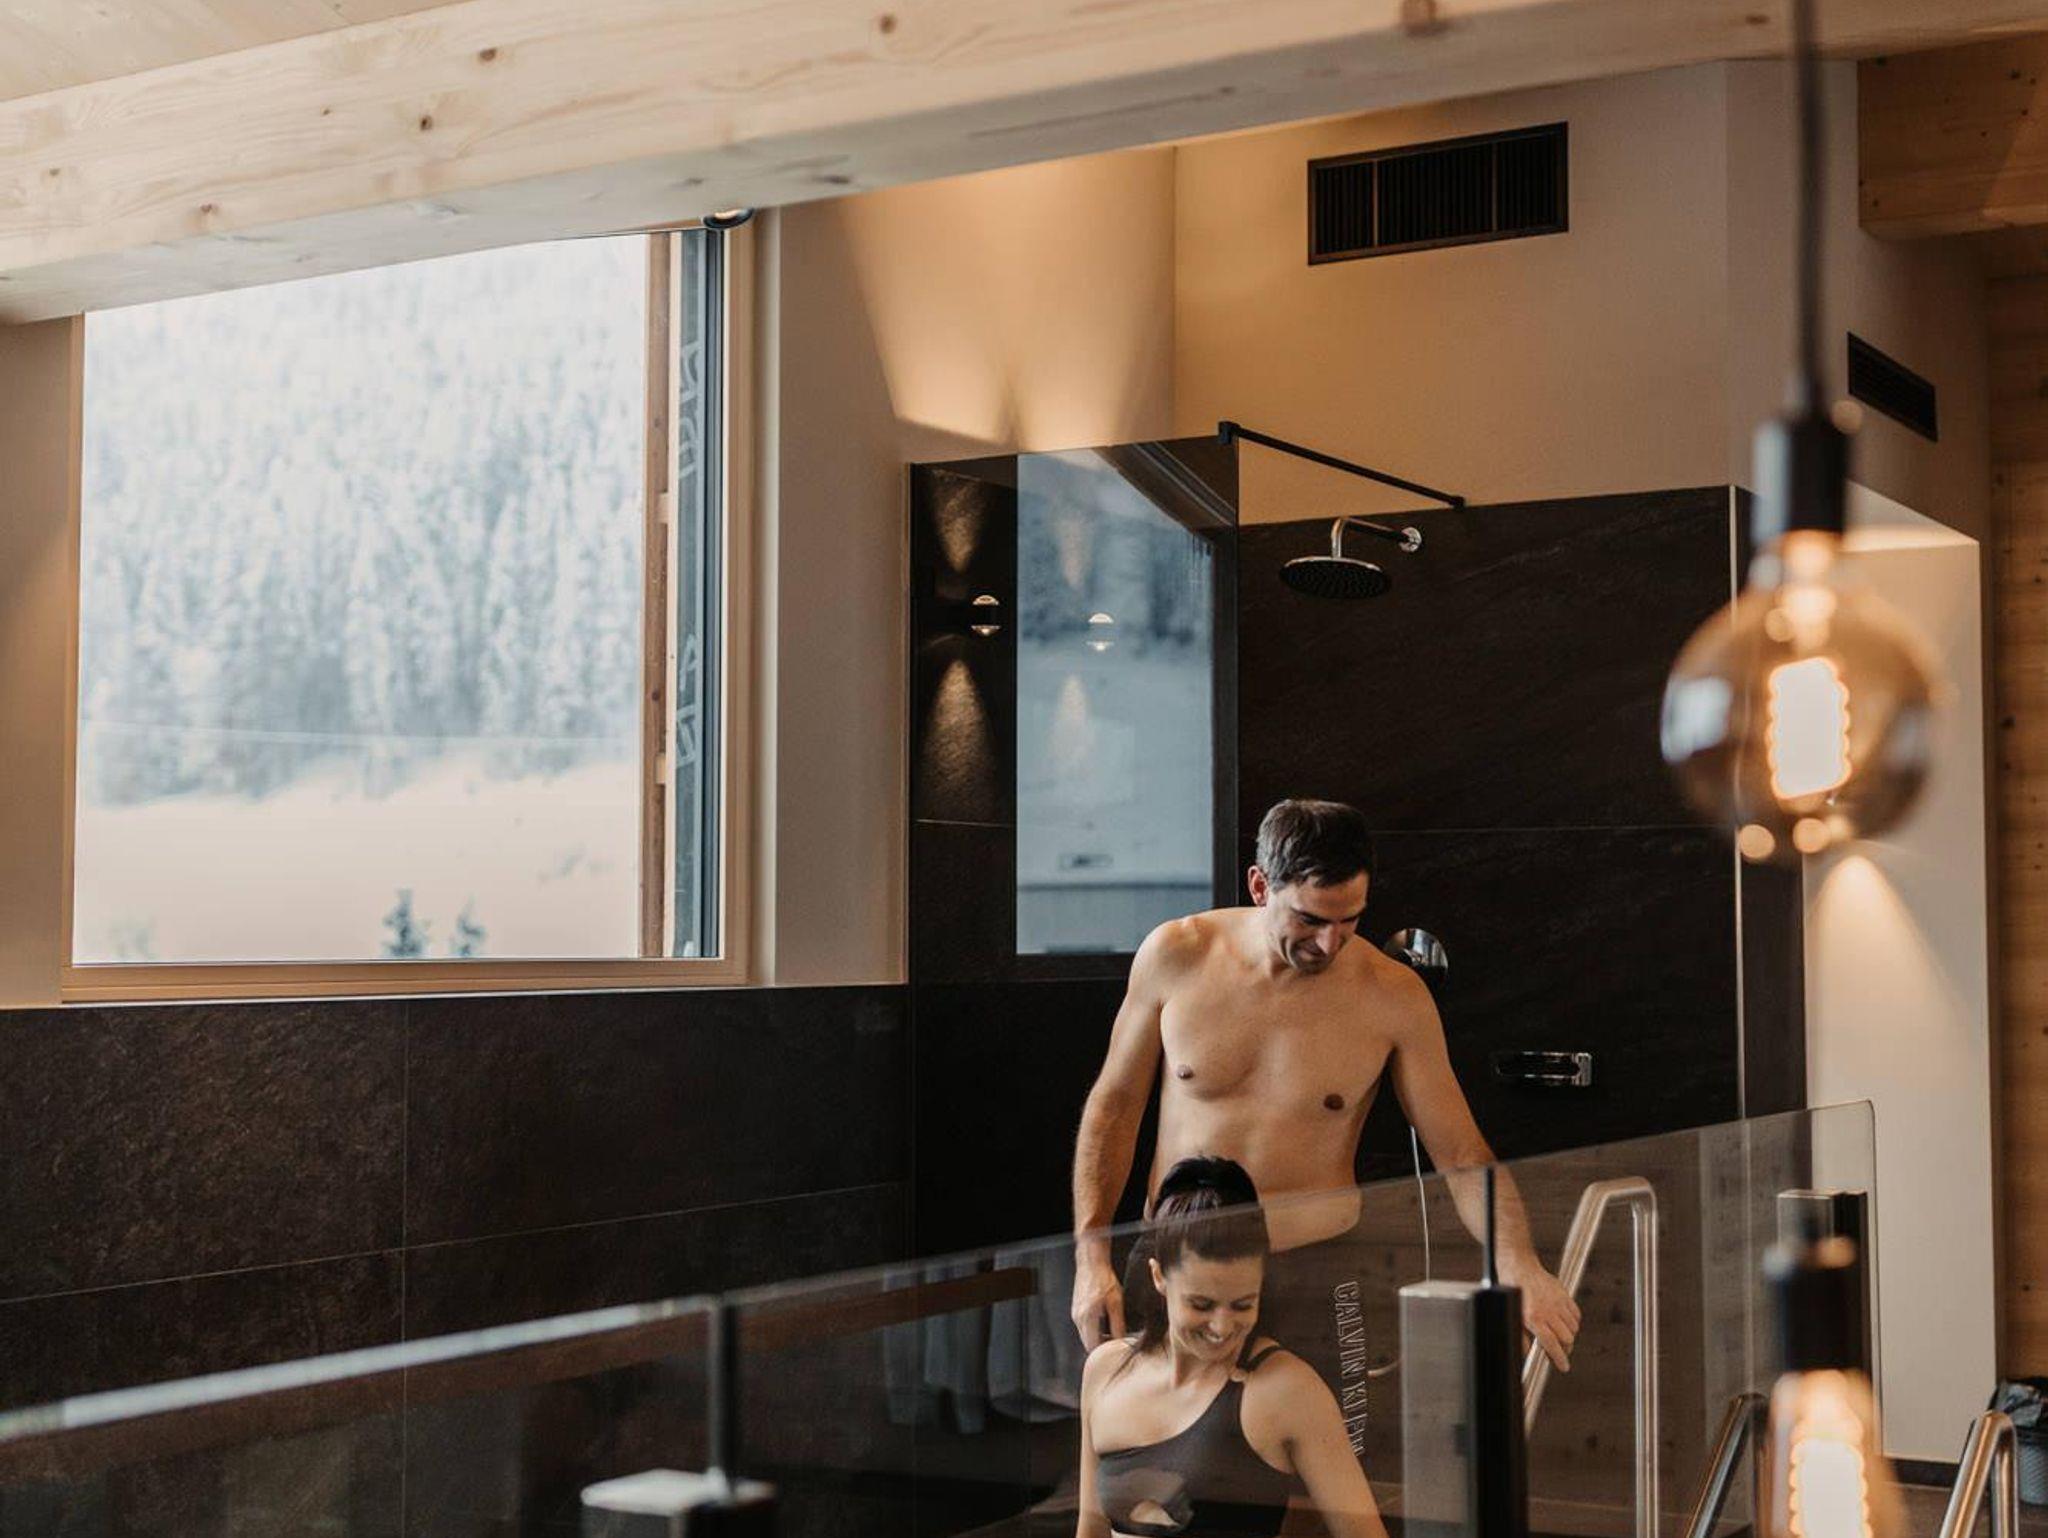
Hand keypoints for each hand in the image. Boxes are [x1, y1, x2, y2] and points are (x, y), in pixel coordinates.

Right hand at [1071, 1255, 1125, 1348]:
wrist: (1091, 1262)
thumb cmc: (1104, 1280)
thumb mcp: (1116, 1302)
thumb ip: (1118, 1324)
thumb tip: (1121, 1341)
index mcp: (1087, 1318)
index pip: (1092, 1347)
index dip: (1103, 1352)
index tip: (1115, 1350)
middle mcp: (1077, 1318)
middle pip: (1086, 1343)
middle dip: (1100, 1346)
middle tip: (1115, 1343)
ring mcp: (1074, 1313)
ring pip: (1084, 1334)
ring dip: (1096, 1337)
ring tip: (1111, 1333)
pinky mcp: (1075, 1308)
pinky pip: (1082, 1326)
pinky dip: (1092, 1329)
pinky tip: (1103, 1322)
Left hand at [1502, 1254, 1579, 1373]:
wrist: (1519, 1267)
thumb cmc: (1513, 1290)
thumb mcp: (1513, 1316)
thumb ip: (1521, 1337)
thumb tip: (1528, 1354)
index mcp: (1534, 1318)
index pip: (1551, 1344)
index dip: (1559, 1359)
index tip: (1563, 1366)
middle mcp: (1548, 1311)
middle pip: (1567, 1339)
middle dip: (1564, 1348)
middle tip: (1559, 1350)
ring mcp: (1558, 1302)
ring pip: (1573, 1328)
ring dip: (1569, 1335)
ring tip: (1559, 1334)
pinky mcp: (1564, 1295)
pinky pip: (1576, 1315)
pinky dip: (1573, 1322)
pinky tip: (1564, 1322)